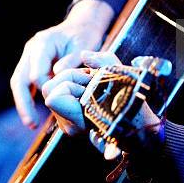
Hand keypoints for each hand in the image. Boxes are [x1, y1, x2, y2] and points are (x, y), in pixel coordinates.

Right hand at [10, 0, 113, 128]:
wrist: (82, 25)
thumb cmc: (84, 35)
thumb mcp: (83, 45)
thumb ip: (72, 60)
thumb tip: (57, 74)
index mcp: (42, 43)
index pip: (36, 72)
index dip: (45, 88)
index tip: (56, 99)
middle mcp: (31, 49)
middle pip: (19, 78)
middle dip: (23, 102)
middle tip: (31, 123)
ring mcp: (29, 56)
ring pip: (19, 82)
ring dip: (23, 103)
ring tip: (31, 123)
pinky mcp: (32, 64)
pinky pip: (26, 83)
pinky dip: (28, 97)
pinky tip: (32, 115)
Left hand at [42, 51, 160, 144]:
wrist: (134, 122)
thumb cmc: (128, 98)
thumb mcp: (119, 73)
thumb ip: (102, 61)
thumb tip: (84, 56)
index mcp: (78, 120)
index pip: (53, 97)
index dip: (69, 82)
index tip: (89, 83)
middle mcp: (68, 126)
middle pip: (49, 89)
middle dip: (68, 79)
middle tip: (90, 81)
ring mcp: (66, 123)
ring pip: (52, 91)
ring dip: (70, 82)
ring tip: (91, 86)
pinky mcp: (65, 119)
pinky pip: (57, 94)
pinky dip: (70, 88)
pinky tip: (87, 91)